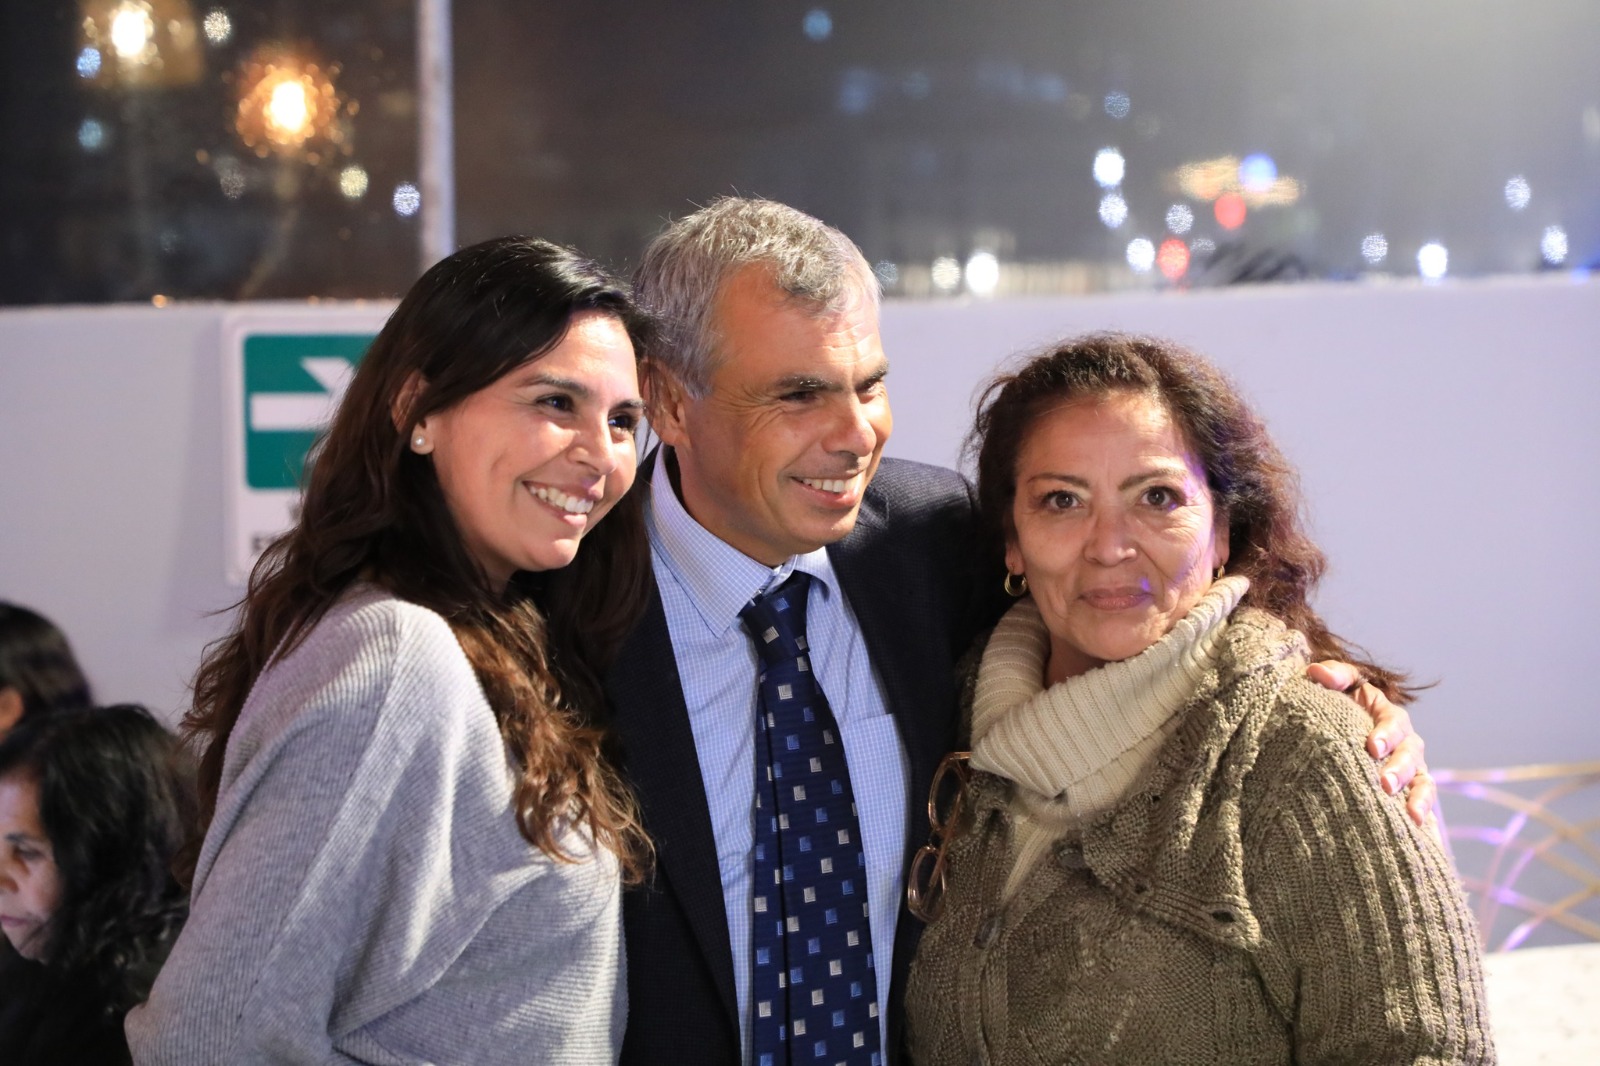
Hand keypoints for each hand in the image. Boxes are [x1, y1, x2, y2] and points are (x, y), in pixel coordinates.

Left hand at [1305, 660, 1434, 828]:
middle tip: (1385, 783)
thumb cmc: (1337, 706)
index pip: (1393, 722)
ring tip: (1411, 814)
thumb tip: (1316, 672)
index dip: (1386, 734)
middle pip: (1410, 754)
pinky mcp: (1408, 793)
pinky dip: (1425, 817)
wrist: (1333, 733)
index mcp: (1387, 715)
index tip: (1371, 747)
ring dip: (1418, 797)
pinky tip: (1421, 832)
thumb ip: (1332, 675)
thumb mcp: (1337, 686)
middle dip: (1399, 769)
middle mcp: (1403, 743)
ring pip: (1422, 781)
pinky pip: (1422, 804)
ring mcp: (1409, 769)